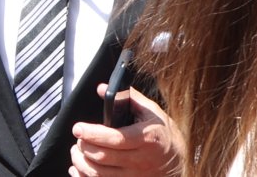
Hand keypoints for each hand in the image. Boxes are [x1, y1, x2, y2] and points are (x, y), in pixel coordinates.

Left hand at [69, 86, 183, 176]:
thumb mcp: (151, 112)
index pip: (115, 139)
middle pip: (103, 157)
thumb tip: (103, 89)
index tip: (78, 128)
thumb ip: (127, 98)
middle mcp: (140, 160)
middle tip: (79, 138)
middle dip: (84, 146)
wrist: (179, 161)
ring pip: (98, 174)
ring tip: (77, 151)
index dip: (93, 134)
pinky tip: (78, 168)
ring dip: (81, 162)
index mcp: (146, 139)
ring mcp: (134, 176)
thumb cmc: (163, 134)